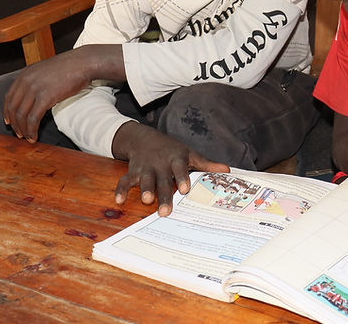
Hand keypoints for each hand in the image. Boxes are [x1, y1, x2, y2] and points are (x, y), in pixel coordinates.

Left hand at [3, 45, 120, 140]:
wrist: (82, 63)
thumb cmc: (69, 67)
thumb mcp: (45, 70)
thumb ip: (36, 80)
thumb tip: (34, 95)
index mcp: (24, 74)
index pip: (9, 97)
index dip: (7, 112)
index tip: (9, 122)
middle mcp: (26, 81)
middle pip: (13, 108)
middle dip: (14, 124)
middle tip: (19, 134)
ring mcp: (35, 89)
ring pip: (21, 115)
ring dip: (23, 129)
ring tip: (27, 138)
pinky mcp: (45, 97)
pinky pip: (33, 118)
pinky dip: (32, 130)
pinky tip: (34, 136)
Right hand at [112, 122, 229, 215]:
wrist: (144, 137)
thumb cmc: (172, 150)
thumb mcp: (189, 154)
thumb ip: (206, 164)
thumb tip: (228, 170)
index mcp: (176, 159)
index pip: (180, 168)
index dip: (182, 178)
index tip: (185, 189)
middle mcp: (160, 164)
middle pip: (163, 180)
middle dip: (164, 194)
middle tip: (166, 211)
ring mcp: (146, 167)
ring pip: (145, 180)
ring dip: (145, 189)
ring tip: (147, 200)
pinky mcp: (133, 171)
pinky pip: (125, 180)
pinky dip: (121, 189)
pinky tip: (119, 201)